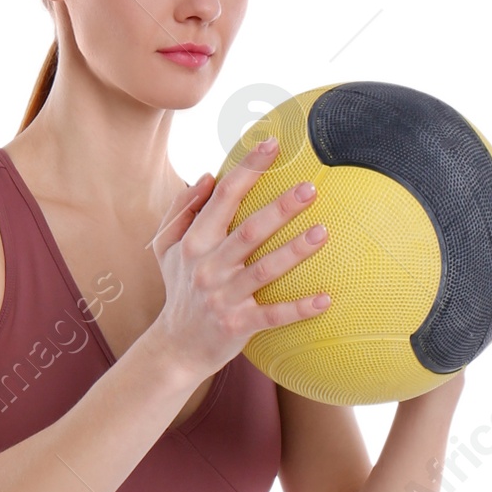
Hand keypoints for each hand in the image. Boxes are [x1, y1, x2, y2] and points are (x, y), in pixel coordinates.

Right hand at [146, 135, 332, 381]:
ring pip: (264, 270)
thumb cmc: (179, 290)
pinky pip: (273, 315)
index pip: (223, 197)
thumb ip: (181, 210)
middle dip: (280, 207)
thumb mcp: (165, 249)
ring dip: (295, 251)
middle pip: (248, 231)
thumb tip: (208, 176)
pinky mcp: (238, 326)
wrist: (175, 348)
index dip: (248, 169)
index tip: (273, 144)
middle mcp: (208, 268)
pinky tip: (325, 299)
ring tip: (324, 232)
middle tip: (310, 187)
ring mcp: (224, 298)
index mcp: (194, 243)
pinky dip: (299, 309)